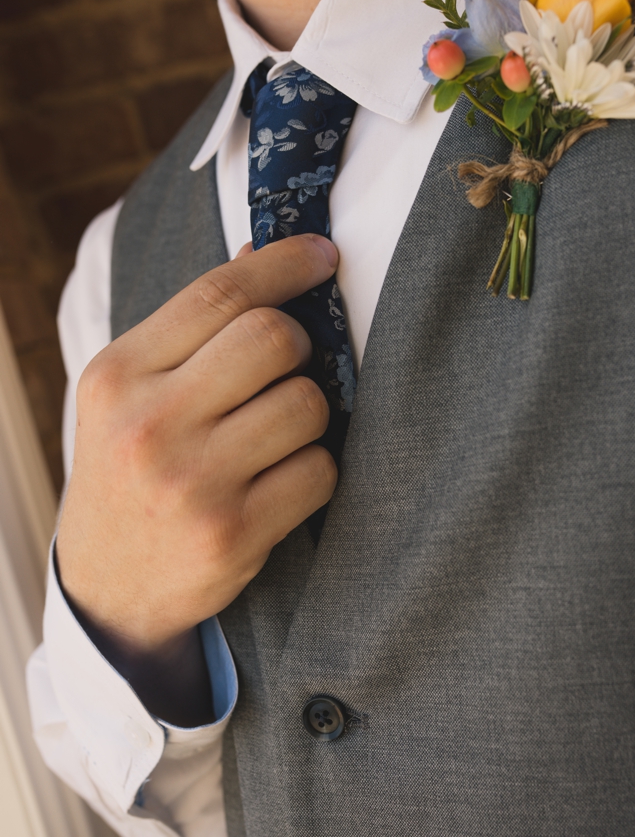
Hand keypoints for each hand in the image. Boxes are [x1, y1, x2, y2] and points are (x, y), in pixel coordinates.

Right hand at [56, 235, 340, 721]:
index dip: (283, 265)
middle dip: (299, 346)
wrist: (110, 586)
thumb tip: (264, 250)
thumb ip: (194, 329)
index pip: (218, 295)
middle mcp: (148, 424)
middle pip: (272, 339)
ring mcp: (191, 481)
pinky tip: (280, 484)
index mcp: (118, 375)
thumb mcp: (134, 394)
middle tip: (285, 371)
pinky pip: (320, 470)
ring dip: (309, 417)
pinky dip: (315, 471)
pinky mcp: (233, 531)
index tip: (322, 254)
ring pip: (306, 405)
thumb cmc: (134, 470)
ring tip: (273, 439)